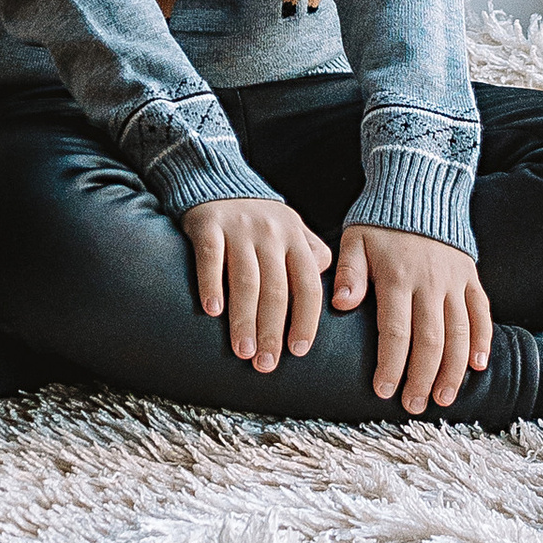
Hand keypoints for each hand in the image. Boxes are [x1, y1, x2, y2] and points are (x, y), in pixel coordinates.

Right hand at [180, 196, 328, 374]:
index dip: (305, 321)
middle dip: (271, 331)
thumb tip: (334, 293)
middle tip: (265, 364)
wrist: (218, 178)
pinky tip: (212, 311)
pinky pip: (211, 257)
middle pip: (276, 290)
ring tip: (242, 350)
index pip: (308, 286)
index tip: (298, 351)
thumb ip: (313, 256)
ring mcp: (239, 228)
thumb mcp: (293, 230)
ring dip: (244, 319)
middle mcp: (271, 234)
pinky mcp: (208, 224)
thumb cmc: (260, 216)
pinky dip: (211, 284)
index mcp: (295, 240)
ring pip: (245, 280)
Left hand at [332, 224, 492, 412]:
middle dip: (422, 377)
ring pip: (459, 333)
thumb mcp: (355, 239)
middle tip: (413, 406)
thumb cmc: (380, 222)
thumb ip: (349, 272)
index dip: (391, 364)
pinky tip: (477, 366)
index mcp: (397, 276)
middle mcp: (430, 282)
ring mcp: (455, 281)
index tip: (382, 390)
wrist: (419, 190)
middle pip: (430, 339)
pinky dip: (481, 340)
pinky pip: (481, 313)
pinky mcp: (471, 278)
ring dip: (452, 370)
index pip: (396, 330)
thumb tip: (342, 304)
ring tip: (443, 398)